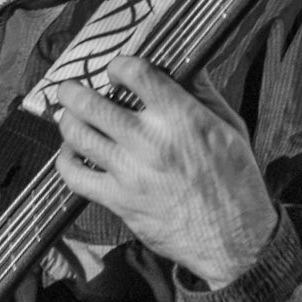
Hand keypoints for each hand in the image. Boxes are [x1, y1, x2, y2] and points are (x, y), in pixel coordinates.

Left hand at [55, 54, 277, 286]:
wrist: (235, 238)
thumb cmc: (236, 181)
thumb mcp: (229, 126)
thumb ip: (202, 92)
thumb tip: (186, 63)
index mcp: (180, 116)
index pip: (133, 72)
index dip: (118, 66)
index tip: (116, 72)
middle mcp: (149, 140)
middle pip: (89, 102)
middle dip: (73, 91)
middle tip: (70, 90)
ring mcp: (129, 171)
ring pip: (76, 134)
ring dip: (67, 120)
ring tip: (70, 118)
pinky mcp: (118, 200)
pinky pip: (75, 175)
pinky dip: (65, 160)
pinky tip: (72, 154)